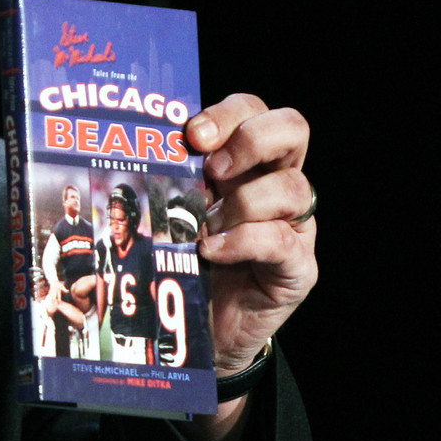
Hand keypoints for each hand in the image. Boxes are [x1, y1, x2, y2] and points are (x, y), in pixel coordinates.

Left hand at [187, 95, 318, 374]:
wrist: (203, 330)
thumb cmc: (188, 263)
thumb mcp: (176, 214)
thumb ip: (175, 182)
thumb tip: (142, 151)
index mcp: (249, 161)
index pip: (254, 111)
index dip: (228, 113)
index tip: (193, 134)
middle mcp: (278, 184)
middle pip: (293, 129)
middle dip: (250, 140)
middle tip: (212, 169)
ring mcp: (295, 225)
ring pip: (292, 187)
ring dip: (242, 202)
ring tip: (204, 225)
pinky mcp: (298, 267)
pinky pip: (281, 241)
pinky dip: (242, 241)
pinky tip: (212, 251)